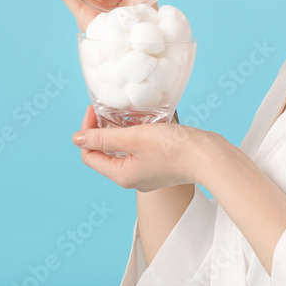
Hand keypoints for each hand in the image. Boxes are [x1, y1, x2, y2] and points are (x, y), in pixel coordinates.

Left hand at [72, 105, 209, 191]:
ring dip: (121, 130)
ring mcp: (147, 173)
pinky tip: (144, 121)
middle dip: (103, 129)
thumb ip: (103, 137)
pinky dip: (137, 134)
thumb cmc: (173, 148)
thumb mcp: (133, 138)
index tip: (94, 109)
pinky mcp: (160, 165)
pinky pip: (140, 149)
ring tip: (126, 112)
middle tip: (108, 108)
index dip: (87, 131)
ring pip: (124, 149)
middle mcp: (132, 178)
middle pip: (106, 152)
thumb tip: (76, 139)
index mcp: (121, 175)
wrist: (208, 157)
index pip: (90, 155)